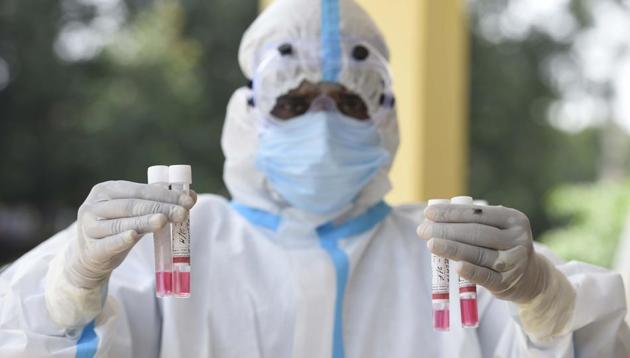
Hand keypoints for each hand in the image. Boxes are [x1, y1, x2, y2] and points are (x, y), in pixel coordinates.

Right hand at [67, 180, 195, 288]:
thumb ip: (158, 204)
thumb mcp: (135, 214)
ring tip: (164, 220)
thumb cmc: (118, 229)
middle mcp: (94, 206)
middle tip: (182, 212)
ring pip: (121, 223)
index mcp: (107, 190)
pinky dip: (121, 239)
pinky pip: (108, 243)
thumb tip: (191, 196)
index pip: (140, 190)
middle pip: (131, 205)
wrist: (90, 258)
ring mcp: (89, 228)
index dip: (165, 194)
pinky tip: (133, 235)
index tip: (188, 200)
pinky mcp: (91, 249)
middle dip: (160, 207)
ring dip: (144, 221)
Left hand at [417, 203, 547, 303]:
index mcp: (513, 219)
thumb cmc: (502, 246)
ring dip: (451, 248)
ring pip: (477, 253)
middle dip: (446, 230)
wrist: (530, 278)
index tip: (428, 214)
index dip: (451, 213)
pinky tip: (455, 266)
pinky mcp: (506, 283)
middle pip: (476, 233)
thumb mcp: (498, 229)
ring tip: (430, 244)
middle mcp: (517, 239)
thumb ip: (473, 222)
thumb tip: (433, 218)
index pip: (477, 214)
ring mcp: (513, 262)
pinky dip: (469, 271)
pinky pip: (485, 276)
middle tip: (423, 230)